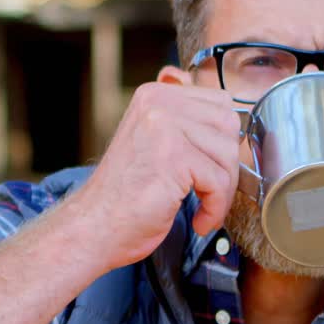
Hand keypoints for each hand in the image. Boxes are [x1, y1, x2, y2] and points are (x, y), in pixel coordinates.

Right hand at [66, 82, 246, 270]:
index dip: (223, 140)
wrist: (94, 227)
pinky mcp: (173, 157)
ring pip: (228, 153)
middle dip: (227, 165)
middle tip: (211, 192)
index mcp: (154, 96)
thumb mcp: (155, 144)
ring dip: (223, 190)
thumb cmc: (125, 196)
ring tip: (203, 208)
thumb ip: (185, 123)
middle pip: (228, 125)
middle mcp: (158, 104)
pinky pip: (219, 181)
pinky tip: (199, 220)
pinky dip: (215, 208)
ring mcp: (164, 128)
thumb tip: (228, 116)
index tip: (210, 169)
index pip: (219, 103)